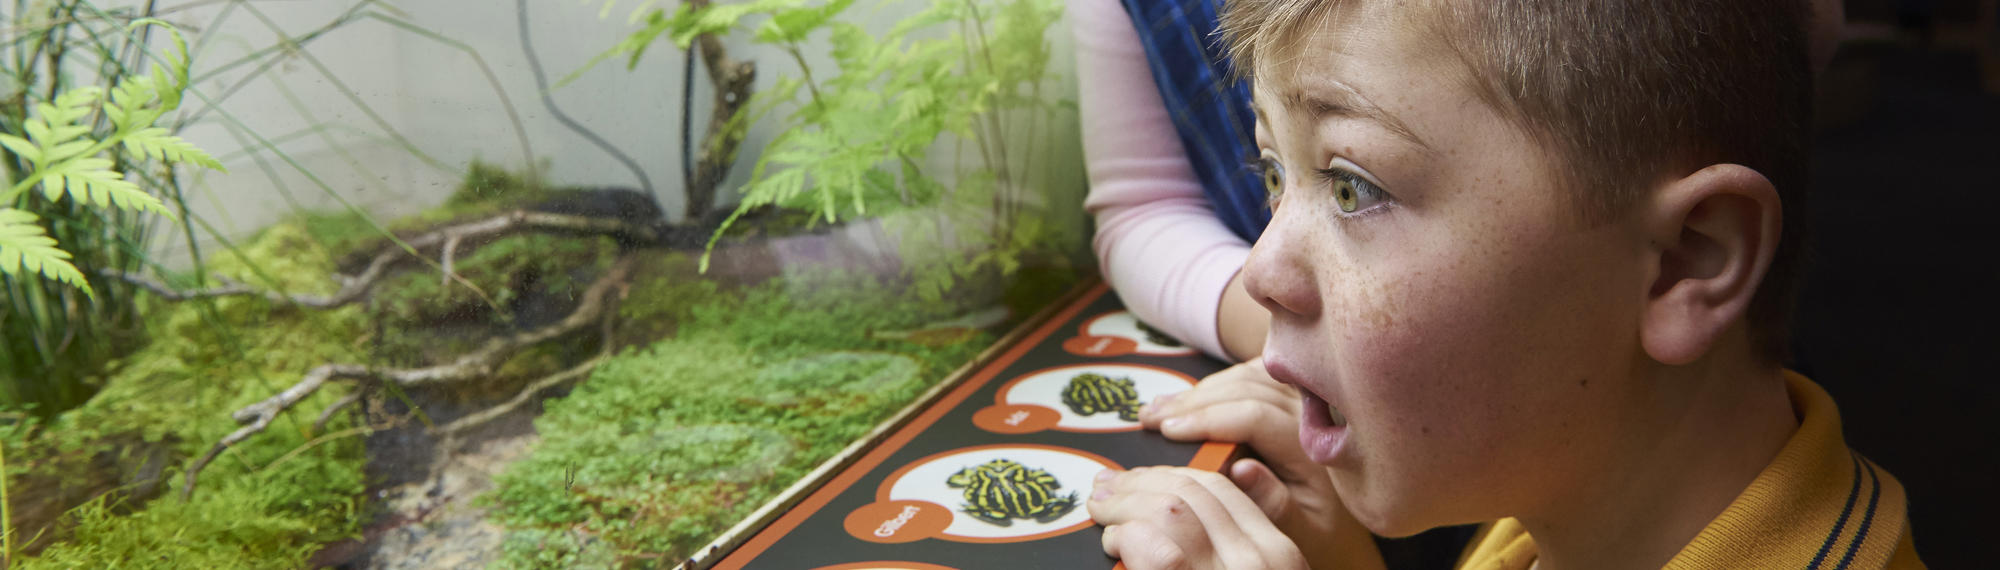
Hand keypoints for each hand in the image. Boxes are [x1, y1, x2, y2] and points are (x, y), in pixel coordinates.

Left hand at [1090, 466, 1307, 569]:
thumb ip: (1233, 539)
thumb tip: (1221, 483)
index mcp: (1279, 551)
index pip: (1224, 486)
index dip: (1174, 471)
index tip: (1143, 475)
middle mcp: (1261, 558)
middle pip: (1194, 489)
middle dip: (1142, 479)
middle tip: (1106, 485)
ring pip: (1170, 508)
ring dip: (1126, 503)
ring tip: (1102, 510)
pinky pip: (1151, 544)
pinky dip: (1124, 535)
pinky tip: (1113, 543)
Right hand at [1140, 358, 1382, 569]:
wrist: (1351, 523)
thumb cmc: (1324, 530)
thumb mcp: (1302, 531)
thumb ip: (1275, 503)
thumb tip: (1241, 468)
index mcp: (1314, 448)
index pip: (1255, 416)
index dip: (1206, 419)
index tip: (1167, 430)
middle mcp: (1314, 414)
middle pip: (1246, 388)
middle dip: (1192, 401)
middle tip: (1150, 416)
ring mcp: (1308, 399)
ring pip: (1248, 375)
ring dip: (1201, 389)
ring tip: (1162, 406)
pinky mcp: (1299, 394)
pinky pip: (1257, 373)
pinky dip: (1221, 380)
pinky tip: (1194, 395)